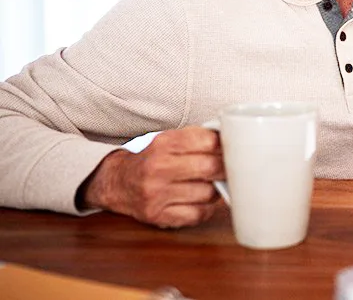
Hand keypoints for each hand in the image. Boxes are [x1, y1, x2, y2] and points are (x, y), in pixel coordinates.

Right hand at [80, 127, 223, 227]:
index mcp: (163, 144)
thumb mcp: (168, 140)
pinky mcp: (158, 216)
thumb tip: (233, 141)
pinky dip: (206, 208)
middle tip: (229, 167)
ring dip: (215, 189)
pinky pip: (198, 214)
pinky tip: (201, 200)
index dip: (224, 145)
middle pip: (210, 167)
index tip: (231, 148)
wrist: (117, 183)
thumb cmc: (152, 159)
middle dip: (225, 168)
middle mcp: (157, 168)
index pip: (207, 141)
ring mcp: (156, 195)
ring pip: (208, 193)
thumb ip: (197, 138)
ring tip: (210, 184)